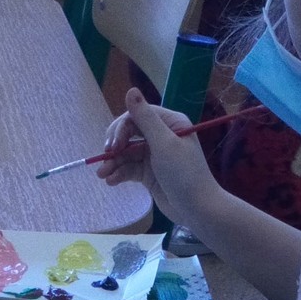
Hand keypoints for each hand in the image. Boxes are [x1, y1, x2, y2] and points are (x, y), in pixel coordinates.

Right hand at [95, 89, 222, 236]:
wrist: (197, 209)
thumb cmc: (184, 174)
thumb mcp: (164, 144)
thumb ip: (145, 118)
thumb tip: (130, 90)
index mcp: (169, 123)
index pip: (137, 115)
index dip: (121, 128)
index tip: (113, 145)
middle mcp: (161, 135)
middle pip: (129, 132)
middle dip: (115, 145)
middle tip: (105, 157)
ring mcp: (155, 155)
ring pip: (127, 152)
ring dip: (113, 162)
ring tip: (102, 175)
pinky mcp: (149, 173)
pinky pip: (129, 168)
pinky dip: (119, 173)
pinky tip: (111, 181)